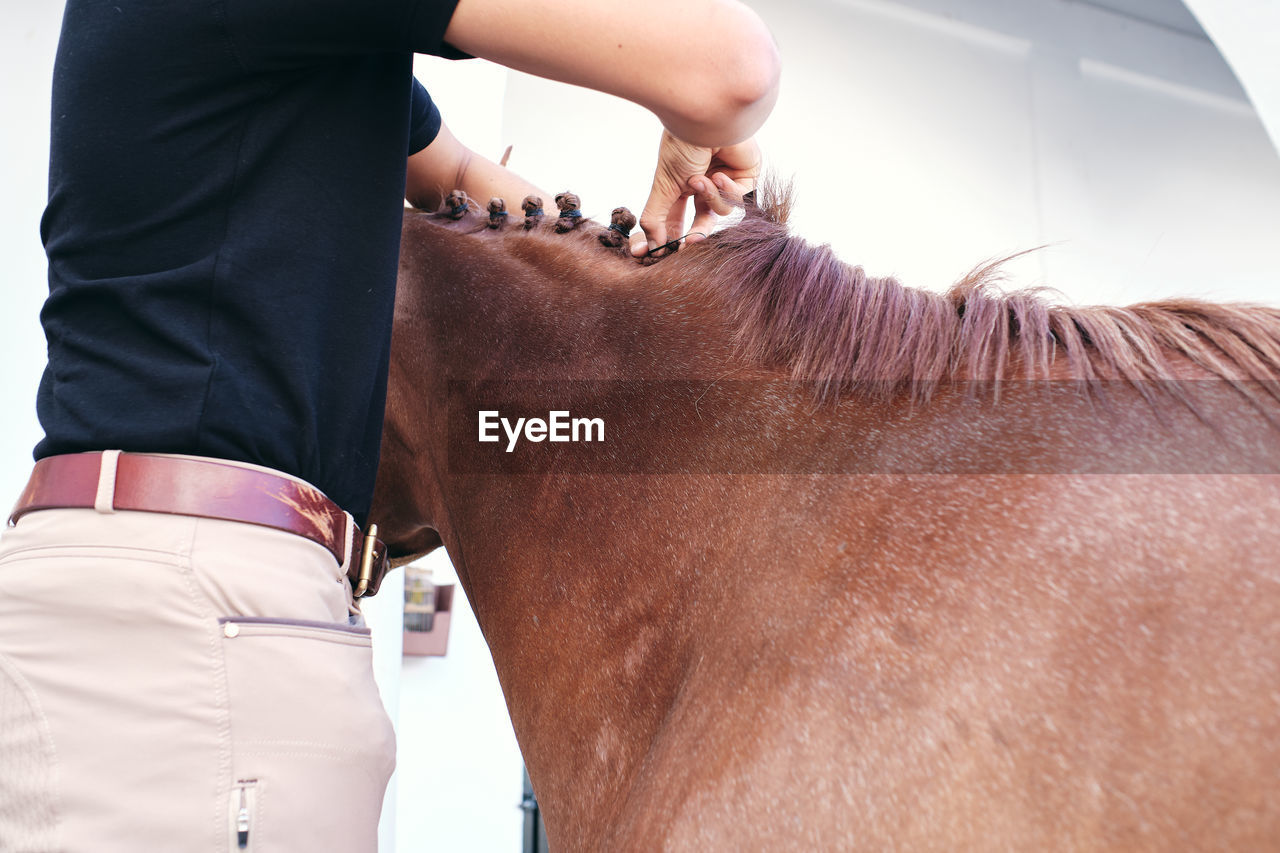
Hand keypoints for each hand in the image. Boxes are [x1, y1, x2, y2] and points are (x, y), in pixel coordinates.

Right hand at [631, 131, 760, 256]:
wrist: (708, 119)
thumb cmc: (683, 143)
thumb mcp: (664, 184)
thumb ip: (656, 215)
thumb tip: (651, 243)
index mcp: (681, 182)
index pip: (676, 217)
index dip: (670, 235)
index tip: (659, 251)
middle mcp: (703, 182)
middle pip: (701, 221)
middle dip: (695, 233)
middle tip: (688, 244)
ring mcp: (725, 180)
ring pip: (719, 211)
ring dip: (708, 197)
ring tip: (700, 179)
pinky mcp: (746, 176)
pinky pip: (737, 199)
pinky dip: (727, 190)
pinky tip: (719, 174)